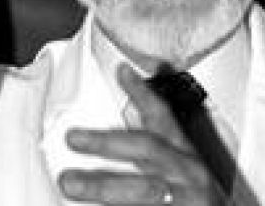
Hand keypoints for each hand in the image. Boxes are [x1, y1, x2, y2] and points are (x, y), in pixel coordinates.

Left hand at [58, 63, 229, 204]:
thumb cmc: (196, 200)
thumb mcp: (180, 170)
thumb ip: (153, 153)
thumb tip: (119, 130)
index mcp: (185, 155)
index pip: (163, 116)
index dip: (142, 93)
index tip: (121, 72)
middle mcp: (188, 173)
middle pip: (148, 148)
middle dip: (108, 142)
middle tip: (74, 137)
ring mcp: (186, 199)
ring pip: (143, 189)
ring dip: (103, 186)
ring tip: (69, 182)